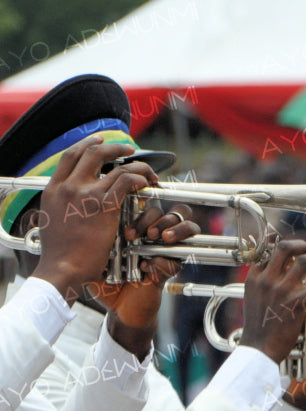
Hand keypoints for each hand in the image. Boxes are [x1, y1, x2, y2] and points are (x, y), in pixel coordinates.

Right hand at [31, 135, 157, 302]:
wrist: (61, 267)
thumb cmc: (59, 252)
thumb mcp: (52, 219)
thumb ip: (62, 204)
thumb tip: (70, 200)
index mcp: (53, 189)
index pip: (69, 156)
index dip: (86, 144)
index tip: (99, 141)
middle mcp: (68, 187)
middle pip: (93, 152)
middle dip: (115, 147)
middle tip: (129, 149)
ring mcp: (86, 194)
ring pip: (117, 166)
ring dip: (136, 165)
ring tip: (147, 171)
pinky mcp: (104, 206)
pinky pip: (127, 182)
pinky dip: (140, 179)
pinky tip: (146, 184)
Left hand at [88, 205, 197, 356]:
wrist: (117, 307)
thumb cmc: (105, 279)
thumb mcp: (94, 252)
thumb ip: (93, 232)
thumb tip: (90, 210)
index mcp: (137, 225)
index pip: (149, 201)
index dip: (145, 198)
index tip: (127, 206)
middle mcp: (155, 234)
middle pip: (169, 208)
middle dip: (154, 216)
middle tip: (135, 233)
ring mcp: (166, 249)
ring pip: (186, 225)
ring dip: (173, 228)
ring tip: (157, 237)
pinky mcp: (172, 267)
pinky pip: (180, 256)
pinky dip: (166, 259)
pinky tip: (149, 265)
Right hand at [240, 240, 305, 363]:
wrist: (258, 350)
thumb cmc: (257, 329)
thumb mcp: (252, 300)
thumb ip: (263, 285)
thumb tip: (275, 275)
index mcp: (254, 278)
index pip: (268, 250)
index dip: (283, 245)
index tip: (295, 248)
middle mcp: (267, 280)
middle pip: (286, 248)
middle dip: (303, 245)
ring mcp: (282, 290)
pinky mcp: (296, 303)